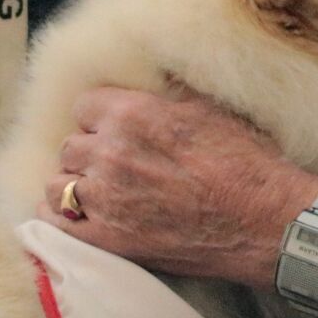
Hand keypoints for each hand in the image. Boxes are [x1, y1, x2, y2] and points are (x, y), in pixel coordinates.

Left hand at [35, 87, 317, 287]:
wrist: (262, 220)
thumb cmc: (245, 163)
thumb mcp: (210, 109)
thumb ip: (170, 94)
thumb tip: (157, 79)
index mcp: (133, 114)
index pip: (84, 105)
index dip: (100, 117)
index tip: (114, 129)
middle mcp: (110, 153)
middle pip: (71, 145)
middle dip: (90, 152)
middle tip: (116, 164)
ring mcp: (105, 198)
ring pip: (59, 183)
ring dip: (75, 184)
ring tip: (98, 191)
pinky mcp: (106, 238)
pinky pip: (54, 223)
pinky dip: (61, 217)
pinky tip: (77, 215)